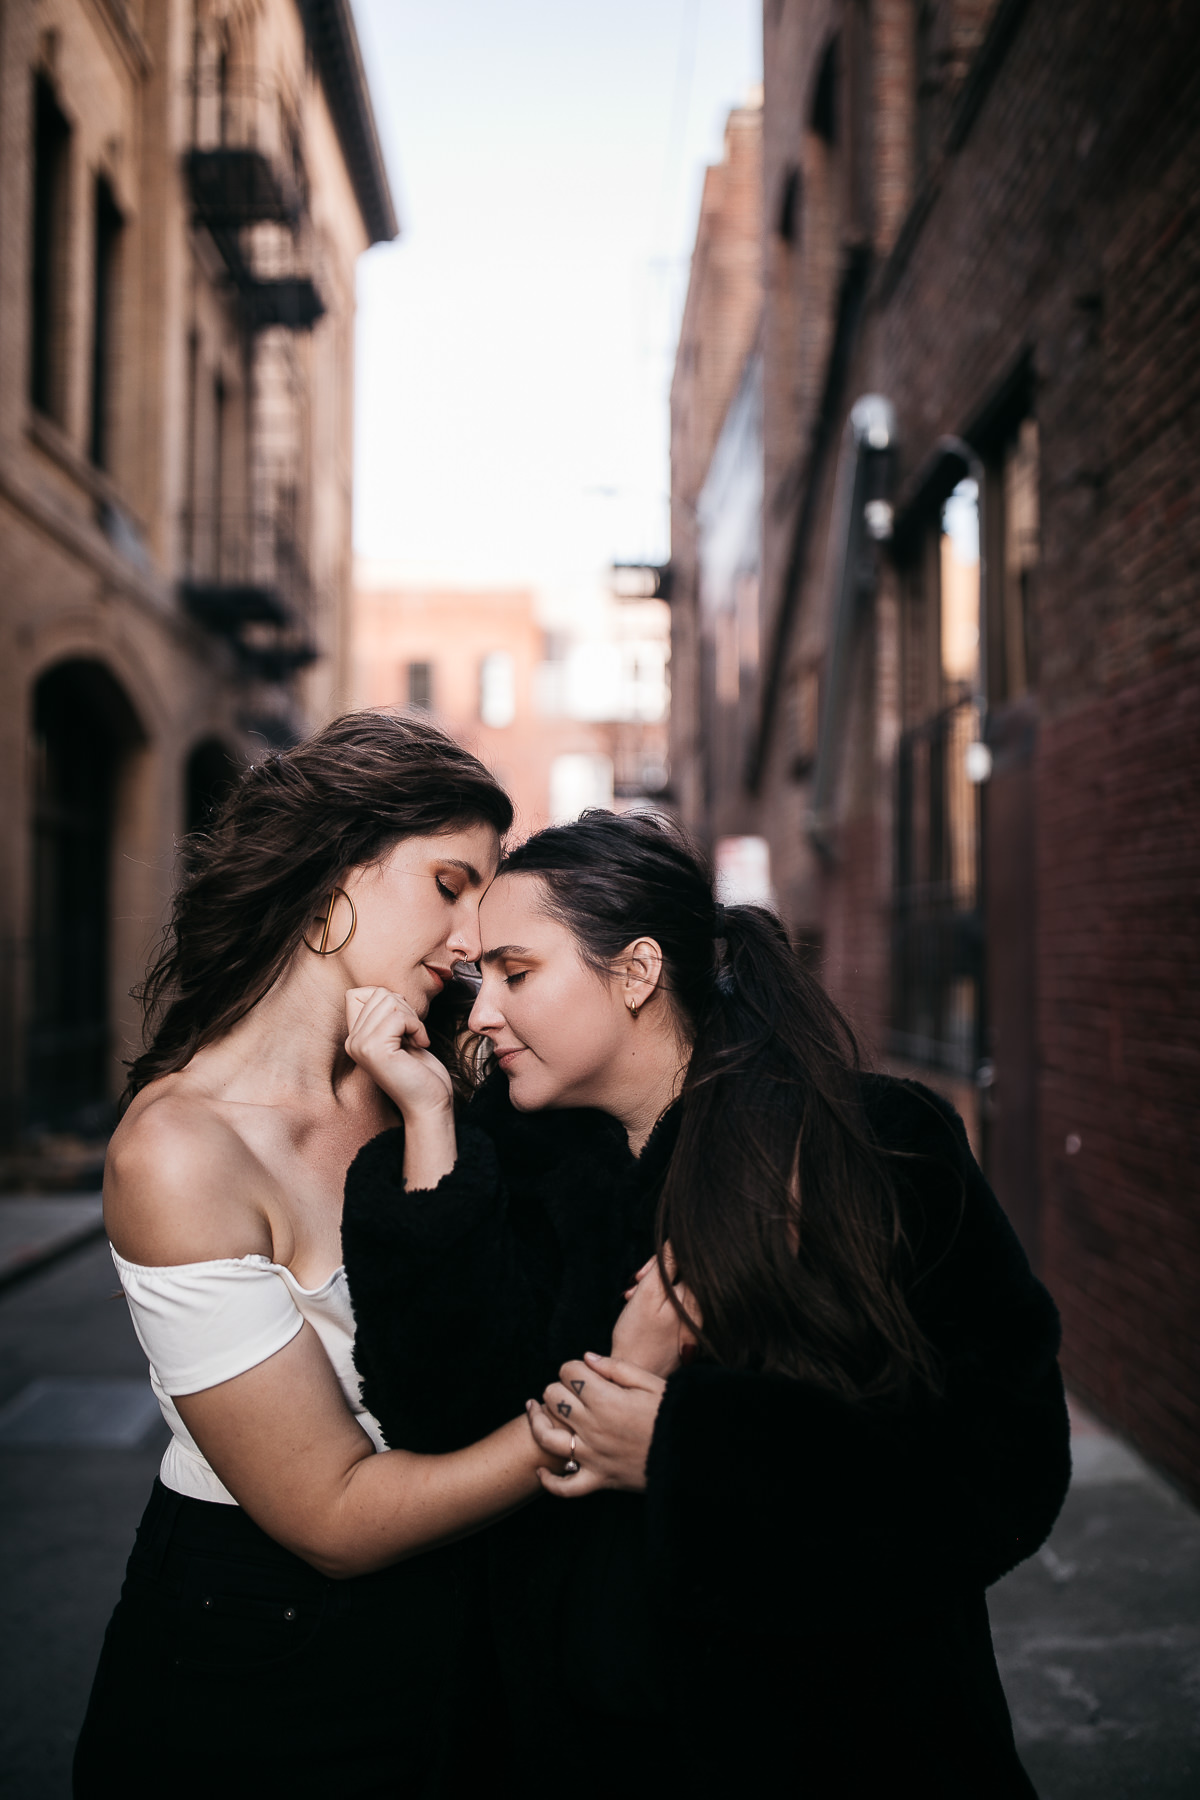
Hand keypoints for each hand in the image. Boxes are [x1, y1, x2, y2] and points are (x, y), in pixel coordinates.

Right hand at [345, 987, 453, 1118]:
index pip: (357, 993)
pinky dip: (418, 1027)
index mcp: (355, 1038)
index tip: (402, 1023)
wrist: (429, 1104)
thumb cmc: (420, 1071)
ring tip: (415, 1040)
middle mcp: (352, 1041)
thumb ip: (386, 1016)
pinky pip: (399, 1017)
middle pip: (378, 994)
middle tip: (412, 1034)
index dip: (386, 999)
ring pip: (390, 1001)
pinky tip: (420, 1045)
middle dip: (405, 1008)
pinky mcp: (375, 1050)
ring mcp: (361, 1045)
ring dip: (413, 1018)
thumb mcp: (399, 1037)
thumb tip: (385, 992)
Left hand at [525, 1354, 665, 1496]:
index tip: (582, 1372)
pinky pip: (565, 1487)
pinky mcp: (599, 1480)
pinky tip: (542, 1471)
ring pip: (546, 1438)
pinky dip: (550, 1481)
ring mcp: (592, 1456)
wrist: (692, 1455)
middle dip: (558, 1389)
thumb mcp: (650, 1382)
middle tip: (569, 1390)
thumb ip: (615, 1368)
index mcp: (606, 1399)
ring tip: (535, 1411)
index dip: (572, 1367)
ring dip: (538, 1422)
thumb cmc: (674, 1414)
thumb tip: (586, 1357)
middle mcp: (593, 1427)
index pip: (569, 1372)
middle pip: (553, 1399)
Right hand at [611, 1248, 699, 1377]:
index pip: (684, 1262)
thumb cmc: (636, 1336)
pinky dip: (656, 1303)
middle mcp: (700, 1309)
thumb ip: (664, 1266)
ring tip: (633, 1300)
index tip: (642, 1276)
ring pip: (673, 1288)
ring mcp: (694, 1321)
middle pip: (679, 1274)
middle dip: (654, 1275)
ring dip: (652, 1289)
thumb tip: (678, 1241)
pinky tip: (642, 1311)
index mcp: (694, 1298)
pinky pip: (673, 1304)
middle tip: (634, 1288)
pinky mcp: (686, 1330)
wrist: (636, 1373)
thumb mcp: (647, 1295)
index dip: (661, 1262)